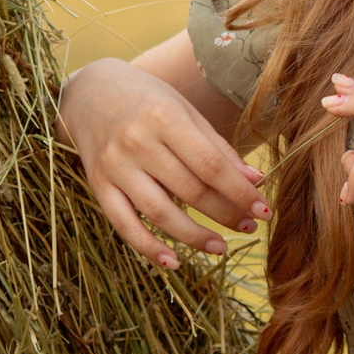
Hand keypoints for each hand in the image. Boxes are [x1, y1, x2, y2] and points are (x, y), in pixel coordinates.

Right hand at [60, 58, 268, 268]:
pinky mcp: (98, 185)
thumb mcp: (184, 110)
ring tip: (220, 248)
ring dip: (194, 237)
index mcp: (164, 117)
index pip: (211, 165)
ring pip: (160, 213)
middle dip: (225, 214)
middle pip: (190, 190)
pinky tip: (174, 262)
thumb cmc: (146, 99)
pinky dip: (149, 248)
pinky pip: (124, 225)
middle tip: (249, 227)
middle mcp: (137, 142)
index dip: (240, 193)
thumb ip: (217, 146)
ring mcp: (115, 166)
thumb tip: (254, 181)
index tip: (264, 211)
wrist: (89, 92)